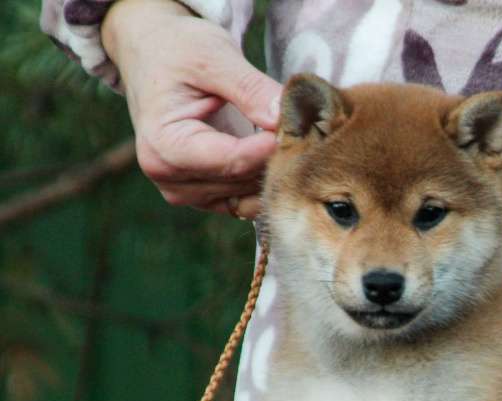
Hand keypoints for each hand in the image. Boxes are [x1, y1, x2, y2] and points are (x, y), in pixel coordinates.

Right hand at [101, 0, 280, 217]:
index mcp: (164, 144)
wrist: (153, 54)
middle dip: (275, 157)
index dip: (271, 148)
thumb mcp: (214, 56)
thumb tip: (285, 119)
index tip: (300, 128)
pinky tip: (276, 156)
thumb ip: (250, 89)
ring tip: (290, 137)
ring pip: (246, 195)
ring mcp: (184, 191)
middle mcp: (168, 176)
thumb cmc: (178, 50)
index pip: (232, 161)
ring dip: (272, 171)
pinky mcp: (201, 195)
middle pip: (241, 180)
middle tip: (303, 129)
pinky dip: (264, 183)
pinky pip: (244, 203)